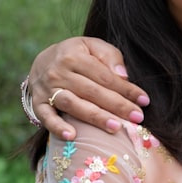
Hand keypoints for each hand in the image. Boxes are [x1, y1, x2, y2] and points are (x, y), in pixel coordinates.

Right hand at [29, 37, 148, 138]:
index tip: (144, 101)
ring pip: (73, 105)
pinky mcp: (37, 103)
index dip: (126, 89)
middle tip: (137, 118)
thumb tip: (124, 76)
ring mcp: (46, 89)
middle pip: (92, 92)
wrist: (43, 61)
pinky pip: (46, 117)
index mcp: (75, 56)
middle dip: (117, 106)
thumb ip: (110, 57)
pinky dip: (57, 127)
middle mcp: (59, 72)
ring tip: (115, 127)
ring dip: (95, 117)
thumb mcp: (93, 46)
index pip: (105, 76)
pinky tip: (72, 136)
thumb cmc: (77, 54)